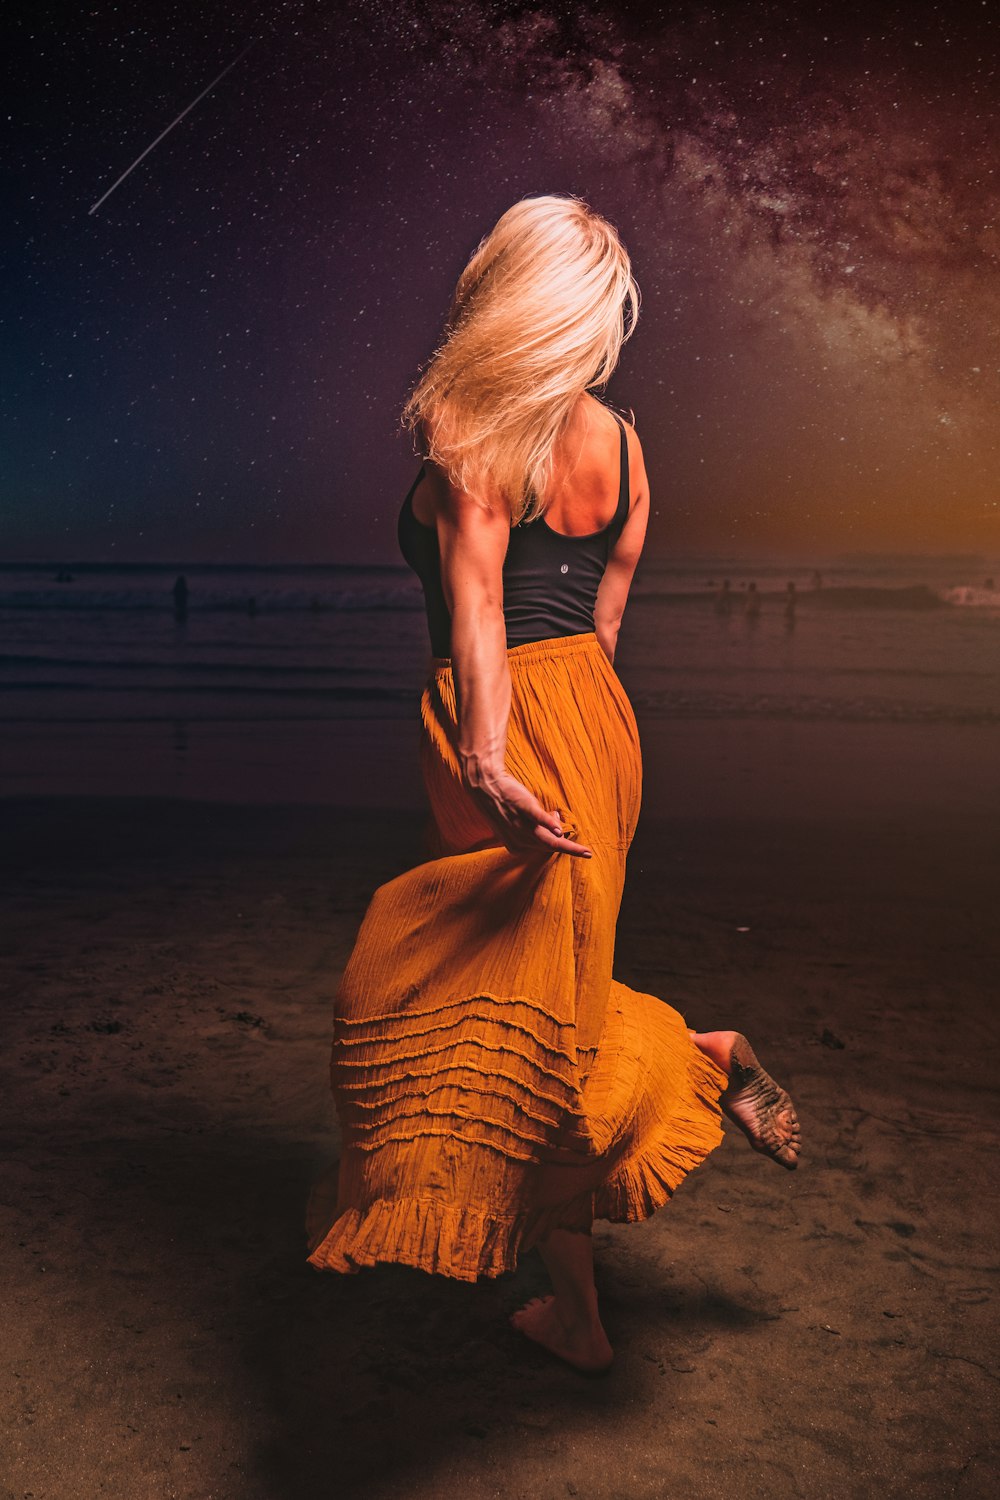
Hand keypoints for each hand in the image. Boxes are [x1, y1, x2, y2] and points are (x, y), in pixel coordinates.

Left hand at [467, 770, 592, 857]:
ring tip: (584, 852)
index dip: (554, 836)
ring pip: (548, 839)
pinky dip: (549, 824)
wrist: (485, 785)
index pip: (543, 847)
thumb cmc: (500, 803)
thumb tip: (555, 824)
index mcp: (517, 846)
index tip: (555, 822)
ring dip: (568, 846)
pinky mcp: (524, 807)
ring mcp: (522, 824)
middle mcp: (519, 839)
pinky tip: (559, 831)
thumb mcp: (514, 823)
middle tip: (588, 854)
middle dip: (570, 850)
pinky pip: (538, 817)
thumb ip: (533, 827)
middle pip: (549, 847)